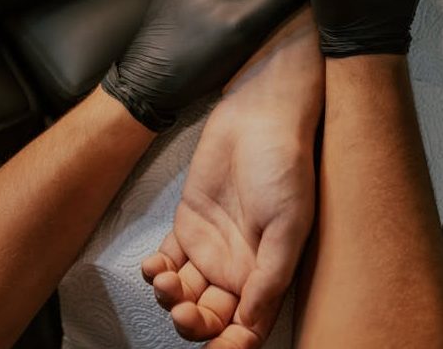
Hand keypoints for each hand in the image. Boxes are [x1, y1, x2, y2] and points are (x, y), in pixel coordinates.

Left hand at [141, 39, 318, 347]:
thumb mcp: (289, 223)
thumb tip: (250, 326)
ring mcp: (211, 245)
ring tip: (166, 283)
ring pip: (184, 294)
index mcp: (267, 273)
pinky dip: (156, 272)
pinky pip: (168, 261)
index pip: (248, 326)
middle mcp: (239, 266)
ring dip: (171, 300)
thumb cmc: (284, 165)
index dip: (231, 346)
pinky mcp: (188, 222)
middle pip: (212, 317)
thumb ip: (270, 276)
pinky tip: (153, 268)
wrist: (259, 116)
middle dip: (194, 326)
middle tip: (184, 315)